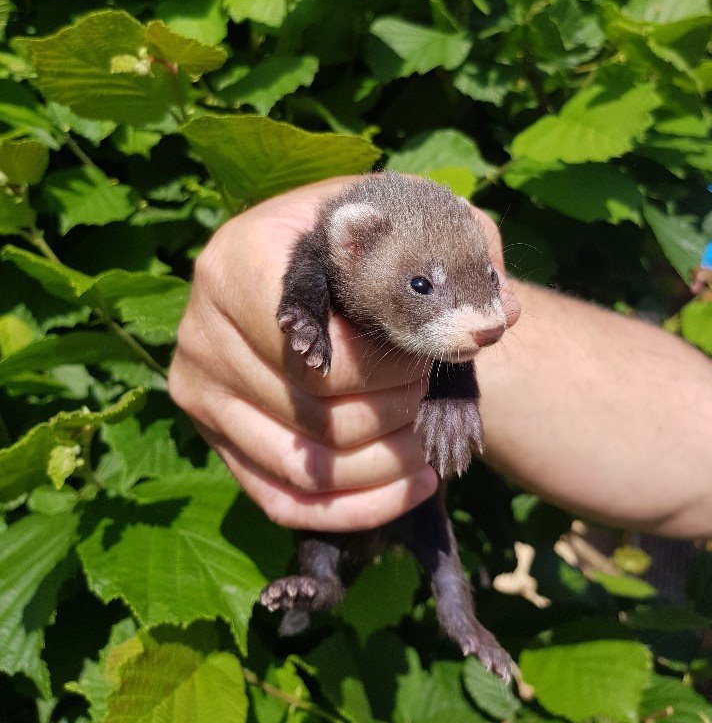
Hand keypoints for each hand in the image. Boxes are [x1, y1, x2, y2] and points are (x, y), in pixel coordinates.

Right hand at [169, 177, 515, 531]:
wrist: (315, 268)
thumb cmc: (365, 242)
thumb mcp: (410, 215)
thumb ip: (467, 245)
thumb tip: (500, 316)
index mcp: (239, 259)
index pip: (316, 350)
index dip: (382, 368)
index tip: (420, 358)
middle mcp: (202, 330)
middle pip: (314, 410)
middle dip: (392, 409)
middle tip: (425, 389)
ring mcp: (200, 393)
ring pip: (305, 466)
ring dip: (383, 463)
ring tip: (424, 438)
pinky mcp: (212, 441)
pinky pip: (283, 503)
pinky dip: (357, 507)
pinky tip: (414, 485)